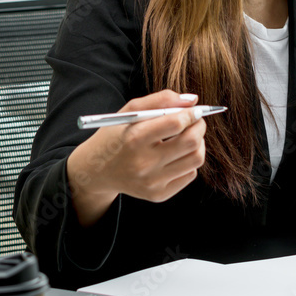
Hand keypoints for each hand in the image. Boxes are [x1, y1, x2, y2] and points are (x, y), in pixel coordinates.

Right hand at [66, 90, 206, 226]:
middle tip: (196, 121)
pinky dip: (189, 161)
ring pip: (196, 159)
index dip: (191, 114)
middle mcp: (143, 163)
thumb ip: (161, 100)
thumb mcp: (130, 111)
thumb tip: (193, 100)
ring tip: (188, 137)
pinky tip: (176, 155)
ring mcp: (152, 182)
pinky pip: (190, 174)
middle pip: (191, 142)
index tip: (194, 110)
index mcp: (134, 138)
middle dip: (199, 127)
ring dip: (199, 144)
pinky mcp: (158, 195)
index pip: (176, 123)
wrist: (97, 171)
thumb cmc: (117, 135)